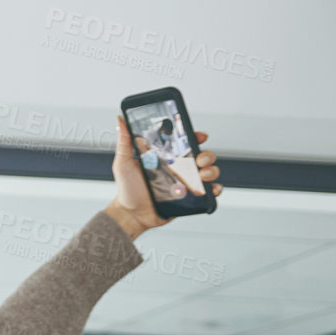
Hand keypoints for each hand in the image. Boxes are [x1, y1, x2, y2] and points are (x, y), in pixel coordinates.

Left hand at [106, 116, 222, 237]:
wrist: (131, 214)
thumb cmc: (127, 188)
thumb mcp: (124, 163)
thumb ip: (124, 142)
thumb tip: (120, 120)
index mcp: (166, 157)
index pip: (186, 142)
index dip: (196, 136)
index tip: (199, 135)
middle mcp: (179, 167)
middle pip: (202, 155)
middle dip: (207, 154)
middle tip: (199, 159)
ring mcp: (186, 181)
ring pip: (209, 171)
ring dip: (212, 170)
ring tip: (203, 174)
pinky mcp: (190, 197)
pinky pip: (208, 191)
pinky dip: (214, 188)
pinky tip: (211, 188)